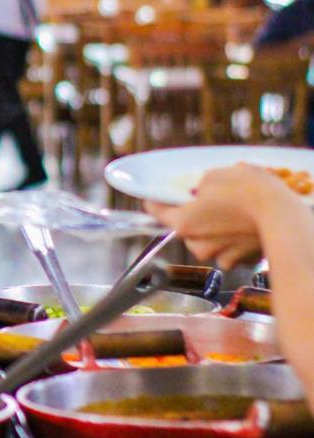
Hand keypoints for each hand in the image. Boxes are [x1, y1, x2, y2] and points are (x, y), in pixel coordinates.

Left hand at [144, 164, 289, 267]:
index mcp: (183, 223)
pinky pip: (230, 249)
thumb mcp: (213, 176)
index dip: (156, 200)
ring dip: (214, 229)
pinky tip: (245, 226)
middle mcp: (197, 245)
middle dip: (192, 214)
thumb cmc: (247, 191)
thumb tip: (199, 191)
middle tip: (207, 200)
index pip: (155, 211)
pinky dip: (234, 239)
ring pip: (208, 240)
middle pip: (185, 227)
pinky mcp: (241, 261)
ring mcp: (220, 256)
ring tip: (232, 212)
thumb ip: (197, 187)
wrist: (282, 213)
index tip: (156, 195)